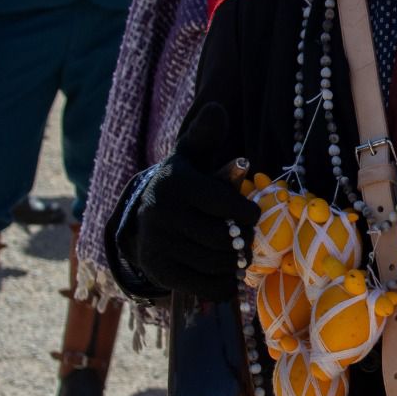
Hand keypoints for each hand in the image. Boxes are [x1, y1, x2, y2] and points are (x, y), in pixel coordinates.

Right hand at [129, 102, 259, 301]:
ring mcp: (157, 244)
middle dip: (243, 240)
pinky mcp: (160, 271)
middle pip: (223, 238)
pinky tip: (227, 273)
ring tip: (239, 253)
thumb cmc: (183, 184)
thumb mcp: (192, 155)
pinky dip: (224, 283)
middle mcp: (161, 213)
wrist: (143, 218)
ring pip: (217, 263)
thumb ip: (206, 133)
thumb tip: (217, 110)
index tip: (252, 214)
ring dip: (235, 262)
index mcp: (175, 182)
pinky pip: (206, 285)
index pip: (224, 203)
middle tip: (249, 239)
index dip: (247, 212)